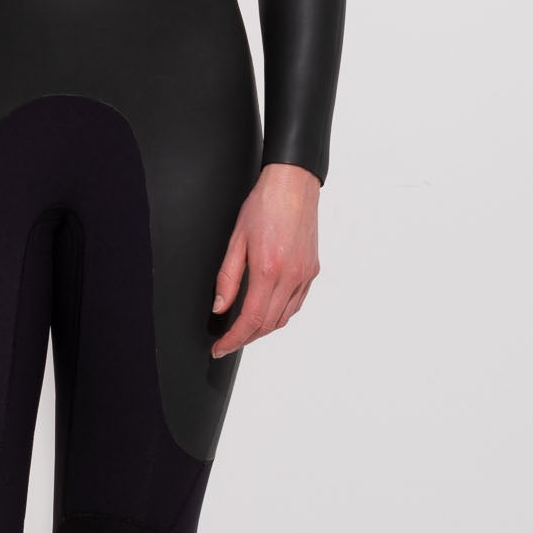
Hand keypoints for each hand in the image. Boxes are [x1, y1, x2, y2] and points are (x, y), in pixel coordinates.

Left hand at [210, 162, 320, 356]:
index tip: (220, 348)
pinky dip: (280, 314)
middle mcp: (291, 277)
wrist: (293, 184)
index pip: (251, 319)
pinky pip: (296, 304)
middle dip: (246, 338)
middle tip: (227, 341)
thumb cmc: (264, 205)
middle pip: (268, 324)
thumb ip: (227, 277)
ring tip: (244, 329)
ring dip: (263, 329)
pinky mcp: (312, 271)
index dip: (233, 339)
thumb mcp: (236, 239)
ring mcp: (304, 275)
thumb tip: (220, 307)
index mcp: (268, 269)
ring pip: (284, 318)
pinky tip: (267, 310)